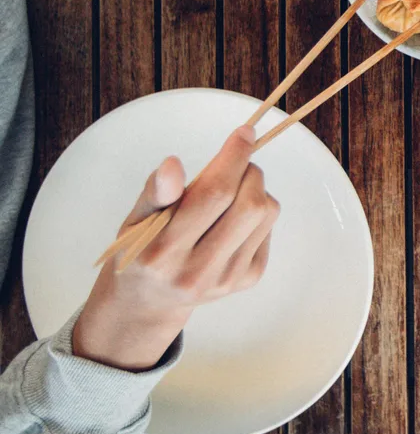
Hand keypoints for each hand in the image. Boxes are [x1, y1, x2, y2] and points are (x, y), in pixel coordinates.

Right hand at [72, 126, 280, 371]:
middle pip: (248, 204)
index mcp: (162, 252)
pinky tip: (231, 218)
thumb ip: (155, 192)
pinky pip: (269, 228)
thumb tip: (172, 165)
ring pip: (266, 214)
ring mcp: (226, 279)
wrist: (148, 301)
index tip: (244, 132)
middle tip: (234, 162)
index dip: (233, 157)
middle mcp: (197, 272)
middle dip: (248, 170)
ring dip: (255, 189)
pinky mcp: (247, 280)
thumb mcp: (135, 218)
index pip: (213, 195)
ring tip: (229, 191)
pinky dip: (257, 212)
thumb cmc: (140, 247)